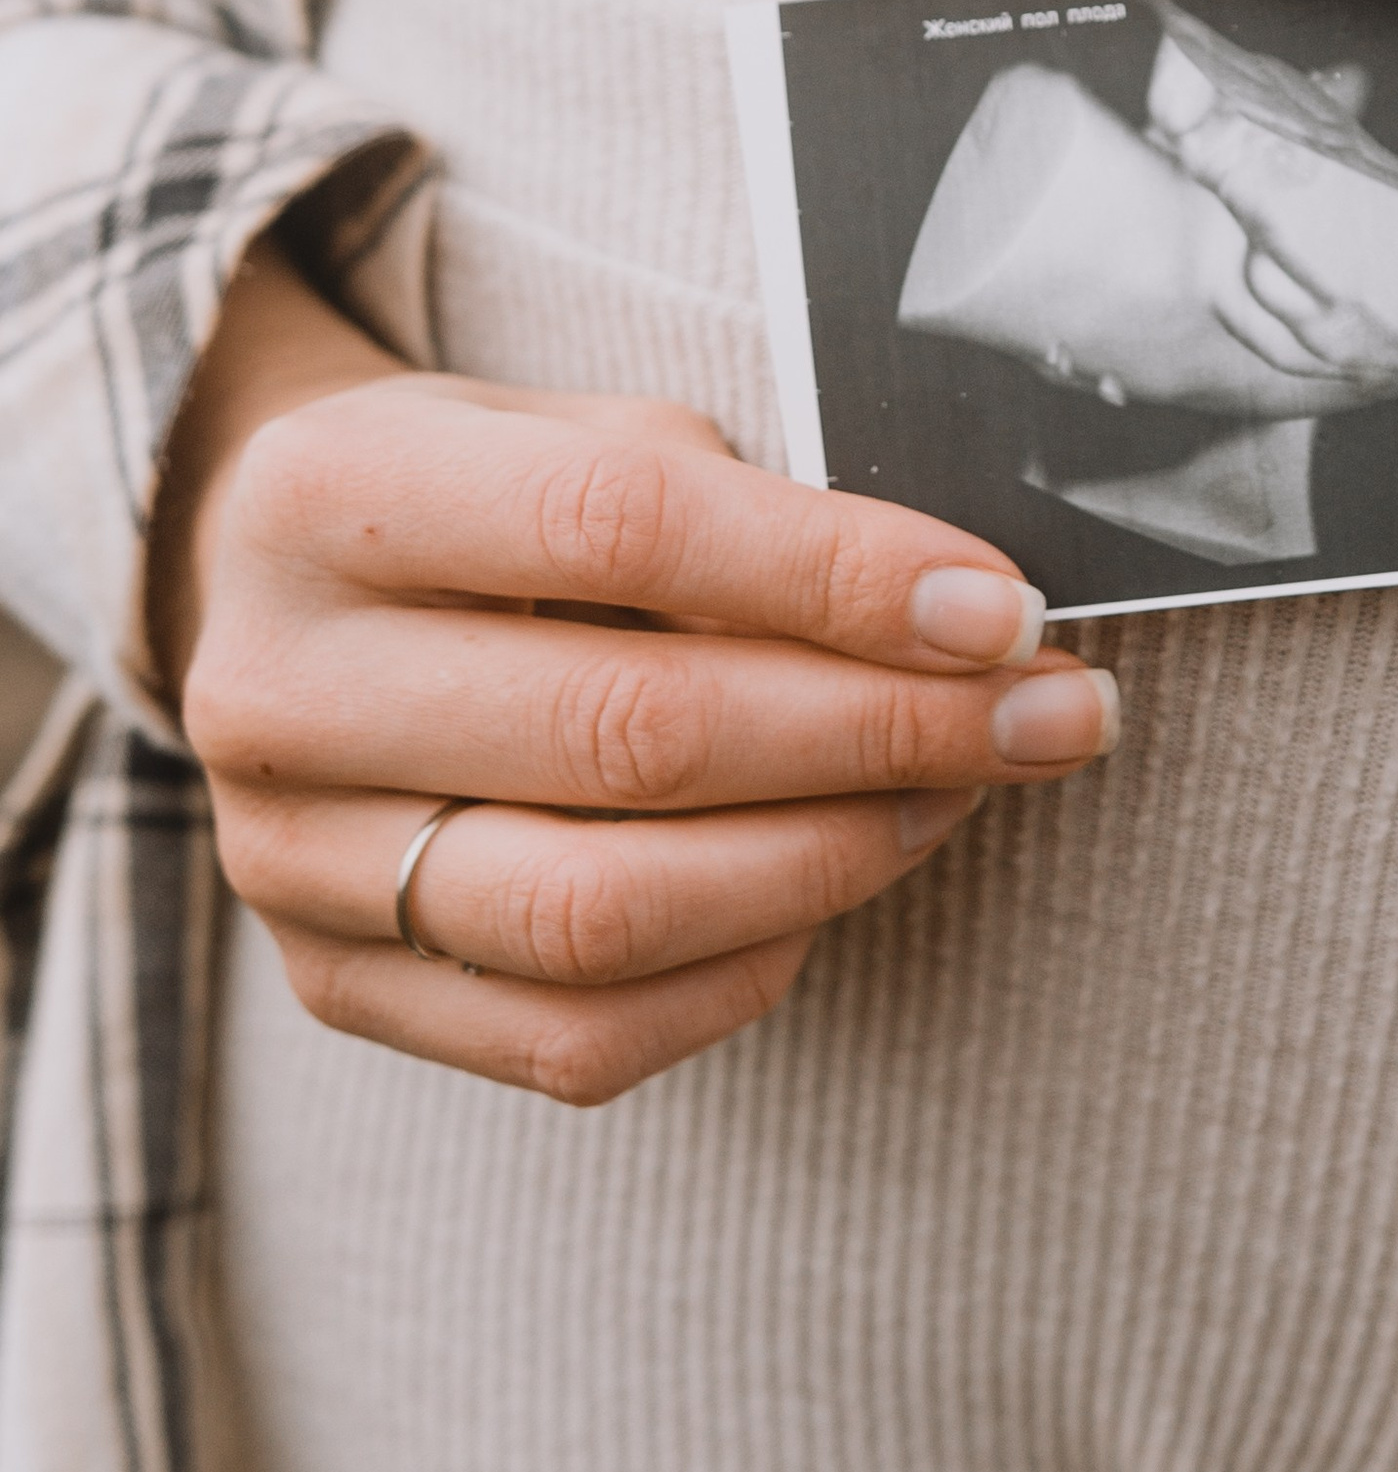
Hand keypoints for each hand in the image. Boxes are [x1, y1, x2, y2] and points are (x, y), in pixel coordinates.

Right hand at [159, 243, 1115, 1099]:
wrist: (281, 592)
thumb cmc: (483, 500)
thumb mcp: (581, 433)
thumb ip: (740, 509)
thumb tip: (962, 621)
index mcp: (331, 496)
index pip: (622, 528)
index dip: (838, 573)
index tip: (1001, 607)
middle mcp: (279, 687)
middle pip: (631, 734)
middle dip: (885, 728)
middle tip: (1044, 715)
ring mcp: (293, 859)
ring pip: (606, 912)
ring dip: (833, 858)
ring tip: (954, 794)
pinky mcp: (337, 985)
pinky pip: (579, 1038)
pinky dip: (745, 969)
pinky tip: (833, 883)